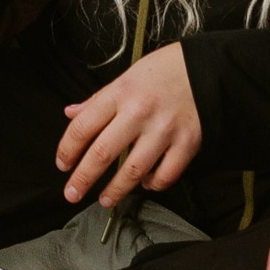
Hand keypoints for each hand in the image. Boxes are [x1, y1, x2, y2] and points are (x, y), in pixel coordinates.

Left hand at [57, 43, 201, 206]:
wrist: (207, 69)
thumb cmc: (162, 72)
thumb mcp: (126, 77)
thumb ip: (98, 99)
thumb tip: (70, 113)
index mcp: (120, 93)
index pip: (82, 126)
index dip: (67, 150)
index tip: (62, 165)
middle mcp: (139, 112)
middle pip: (102, 153)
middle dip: (83, 179)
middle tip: (72, 194)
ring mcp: (164, 130)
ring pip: (132, 170)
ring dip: (115, 190)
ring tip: (105, 200)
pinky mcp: (187, 143)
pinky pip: (165, 175)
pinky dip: (152, 184)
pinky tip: (145, 183)